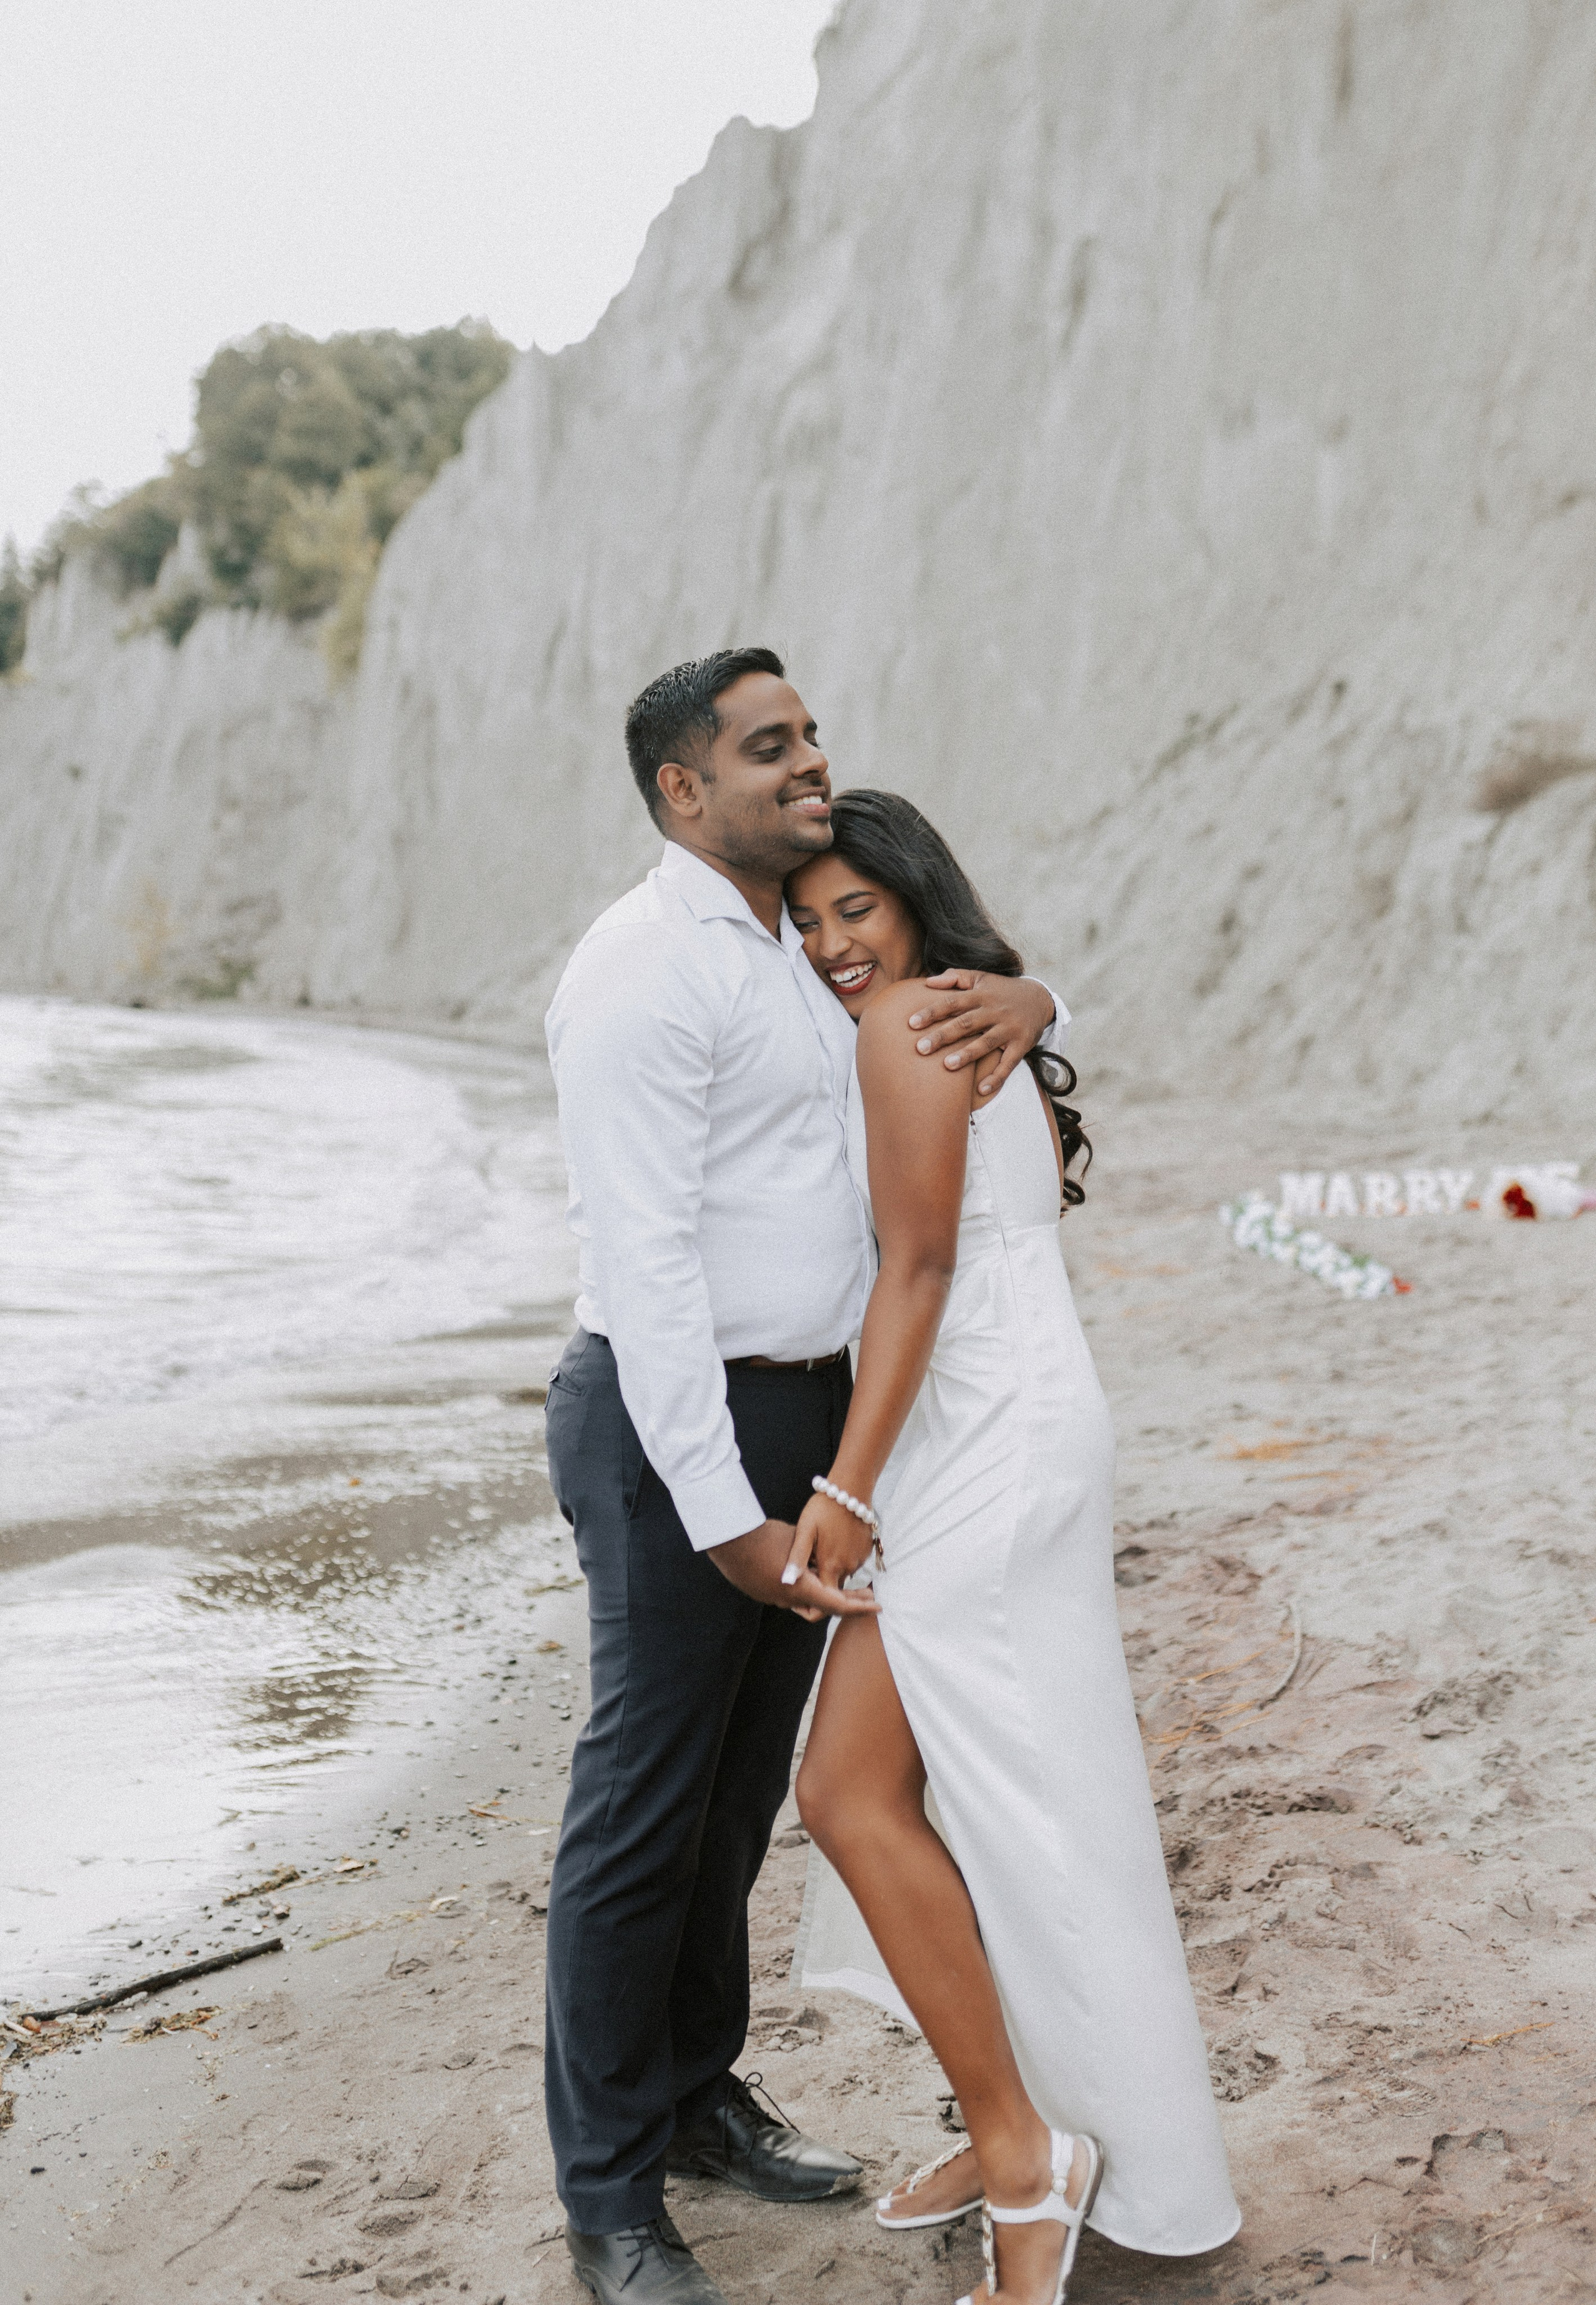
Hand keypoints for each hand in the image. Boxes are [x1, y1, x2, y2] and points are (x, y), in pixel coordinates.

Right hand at [707, 1518, 879, 1619]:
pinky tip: (808, 1573)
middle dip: (847, 1601)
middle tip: (867, 1595)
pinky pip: (788, 1595)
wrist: (727, 1539)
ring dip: (824, 1594)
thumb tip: (828, 1563)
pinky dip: (804, 1588)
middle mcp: (787, 1599)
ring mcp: (772, 1599)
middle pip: (824, 1608)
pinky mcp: (761, 1593)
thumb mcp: (799, 1541)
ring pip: (805, 1602)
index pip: (837, 1605)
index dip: (859, 1607)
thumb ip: (815, 1557)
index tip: (877, 1606)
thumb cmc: (765, 1535)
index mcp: (800, 1588)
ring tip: (841, 1581)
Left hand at [791, 1490, 875, 1596]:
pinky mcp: (867, 1549)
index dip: (814, 1598)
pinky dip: (844, 1556)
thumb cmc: (823, 1508)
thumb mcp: (805, 1531)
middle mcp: (848, 1566)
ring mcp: (860, 1558)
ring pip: (844, 1572)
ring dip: (833, 1566)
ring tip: (822, 1548)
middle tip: (810, 1560)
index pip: (825, 1598)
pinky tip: (835, 1540)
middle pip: (833, 1584)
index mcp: (831, 1565)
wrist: (851, 1489)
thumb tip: (786, 1582)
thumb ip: (797, 1559)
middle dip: (822, 1579)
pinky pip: (853, 1560)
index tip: (804, 1590)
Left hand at [905, 972, 1054, 1096]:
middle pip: (966, 1023)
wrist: (1040, 999)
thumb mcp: (981, 977)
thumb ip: (955, 977)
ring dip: (967, 1055)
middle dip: (943, 1036)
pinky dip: (997, 1078)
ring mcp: (1009, 1029)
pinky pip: (1009, 1063)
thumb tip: (926, 982)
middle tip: (920, 1048)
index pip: (953, 1002)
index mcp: (981, 995)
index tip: (911, 1023)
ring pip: (986, 1043)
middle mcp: (994, 1011)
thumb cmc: (1001, 990)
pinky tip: (981, 1090)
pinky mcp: (1021, 1045)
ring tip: (947, 1066)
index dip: (932, 1012)